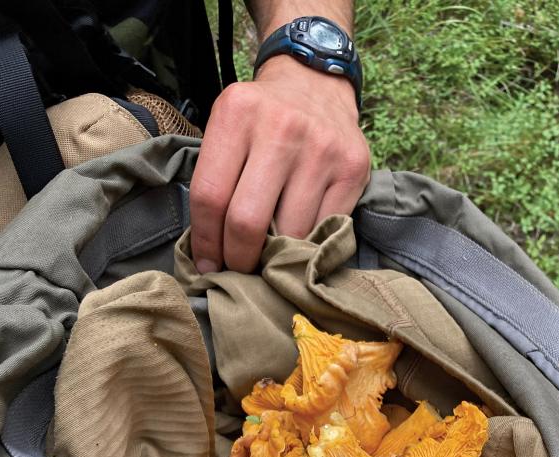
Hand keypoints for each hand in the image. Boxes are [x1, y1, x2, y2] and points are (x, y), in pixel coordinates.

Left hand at [190, 55, 370, 273]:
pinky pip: (324, 229)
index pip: (210, 196)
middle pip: (247, 222)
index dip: (205, 242)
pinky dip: (308, 246)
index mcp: (237, 114)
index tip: (206, 264)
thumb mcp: (229, 128)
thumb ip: (216, 178)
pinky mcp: (353, 168)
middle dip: (238, 259)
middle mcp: (280, 128)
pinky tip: (298, 244)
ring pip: (289, 233)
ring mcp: (321, 149)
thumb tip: (208, 253)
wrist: (315, 84)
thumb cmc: (262, 119)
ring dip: (275, 257)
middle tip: (237, 269)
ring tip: (267, 257)